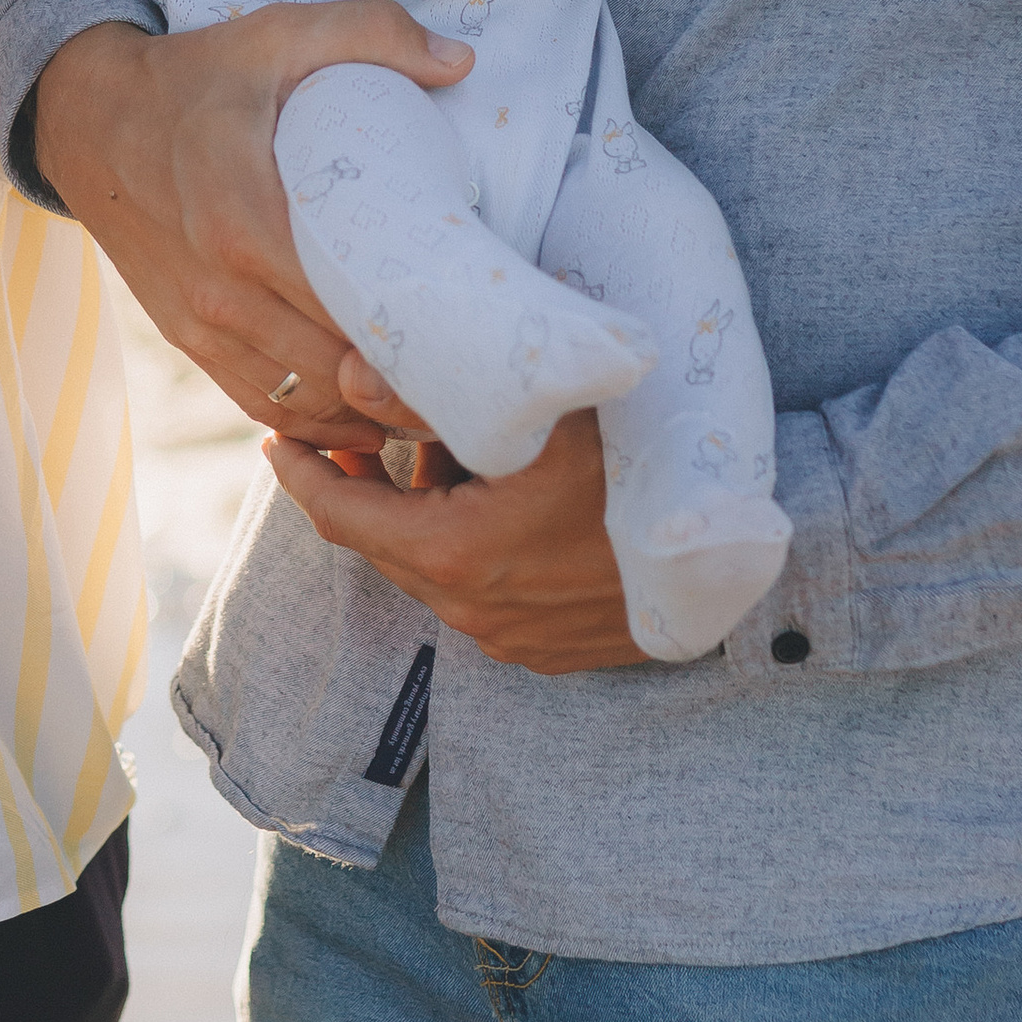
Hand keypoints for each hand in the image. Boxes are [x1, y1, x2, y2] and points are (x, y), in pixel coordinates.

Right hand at [33, 6, 471, 449]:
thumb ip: (372, 36)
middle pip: (337, 369)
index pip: (351, 307)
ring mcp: (201, 322)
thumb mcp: (278, 35)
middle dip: (407, 380)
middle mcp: (221, 287)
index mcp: (247, 219)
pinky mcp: (188, 338)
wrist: (89, 119)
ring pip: (305, 402)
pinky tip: (361, 407)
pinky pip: (262, 404)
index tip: (472, 328)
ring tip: (430, 393)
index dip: (418, 331)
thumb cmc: (196, 77)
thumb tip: (461, 63)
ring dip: (369, 410)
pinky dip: (317, 419)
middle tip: (470, 369)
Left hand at [268, 400, 646, 671]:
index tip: (275, 438)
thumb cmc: (648, 462)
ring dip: (420, 515)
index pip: (339, 517)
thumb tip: (348, 371)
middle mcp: (472, 609)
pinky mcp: (548, 650)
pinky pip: (481, 593)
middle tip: (345, 435)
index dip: (301, 474)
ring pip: (433, 568)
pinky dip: (466, 548)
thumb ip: (435, 386)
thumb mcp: (545, 408)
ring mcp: (512, 637)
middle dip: (359, 488)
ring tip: (430, 454)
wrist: (747, 556)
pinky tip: (494, 500)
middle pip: (383, 543)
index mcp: (454, 555)